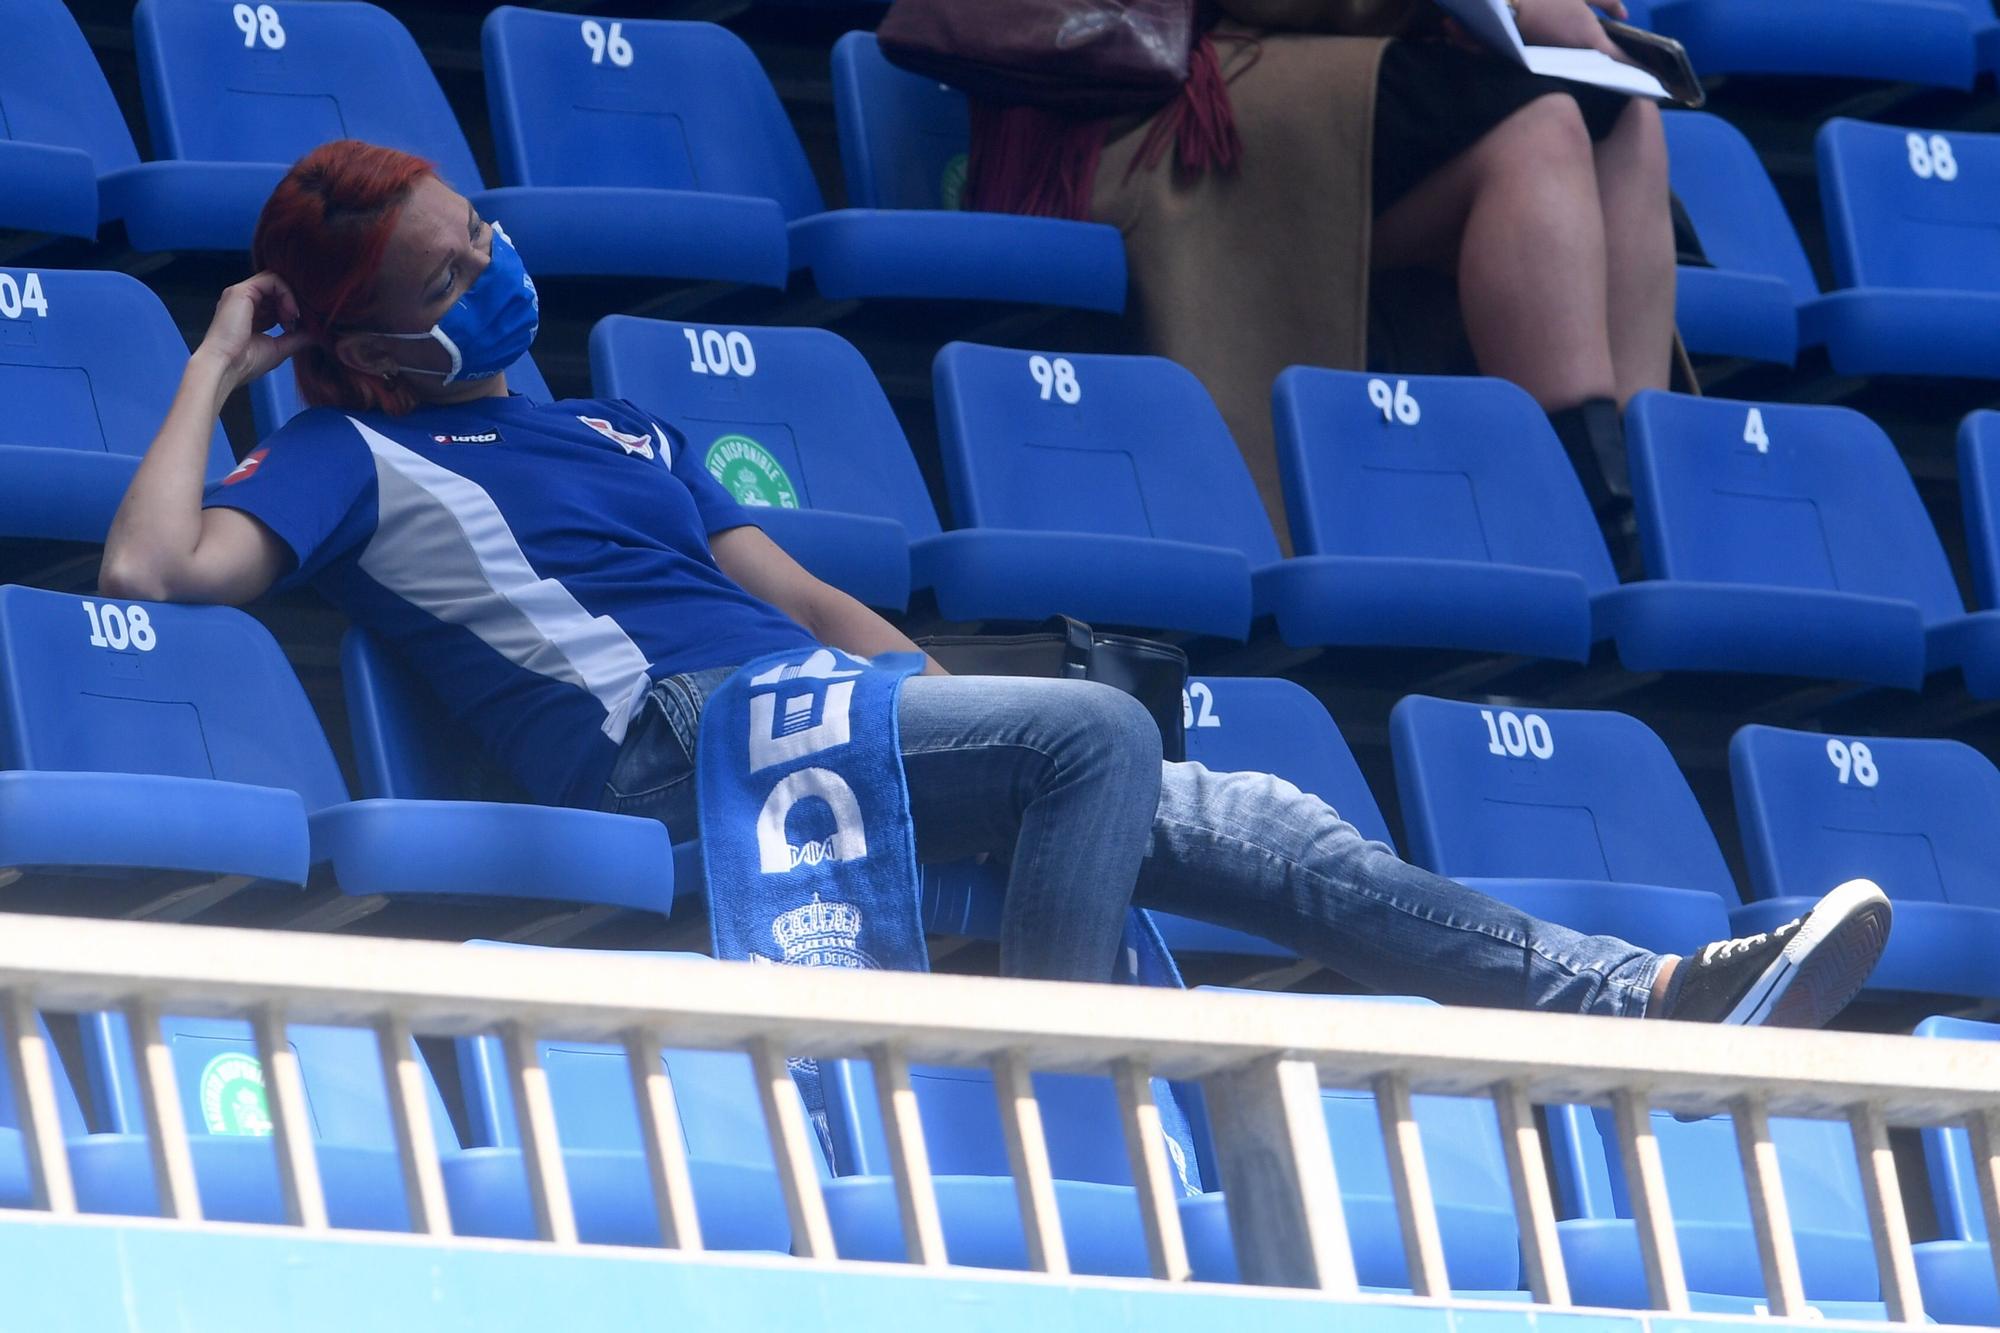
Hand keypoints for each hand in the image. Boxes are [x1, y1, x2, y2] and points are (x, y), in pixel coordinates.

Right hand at [196, 271, 310, 393]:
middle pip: (277, 288)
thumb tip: (317, 333)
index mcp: (251, 314)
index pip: (277, 300)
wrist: (226, 367)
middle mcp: (245, 301)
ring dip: (291, 298)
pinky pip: (272, 280)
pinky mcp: (241, 291)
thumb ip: (298, 337)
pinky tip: (290, 312)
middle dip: (294, 302)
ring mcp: (241, 294)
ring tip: (293, 318)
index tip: (300, 326)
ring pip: (275, 281)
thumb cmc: (246, 363)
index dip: (292, 309)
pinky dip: (287, 293)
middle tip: (298, 322)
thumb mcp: (280, 348)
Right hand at [1513, 0, 1626, 57]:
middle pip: (1605, 67)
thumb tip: (1624, 13)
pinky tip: (1586, 55)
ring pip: (1589, 67)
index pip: (1621, 61)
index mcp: (1591, 40)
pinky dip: (1583, 61)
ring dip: (1601, 65)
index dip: (1637, 67)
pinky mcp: (1551, 63)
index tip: (1649, 71)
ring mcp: (1564, 62)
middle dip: (1619, 67)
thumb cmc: (1549, 0)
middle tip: (1634, 66)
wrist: (1510, 11)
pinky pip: (1574, 64)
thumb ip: (1608, 2)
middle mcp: (1579, 57)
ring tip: (1613, 61)